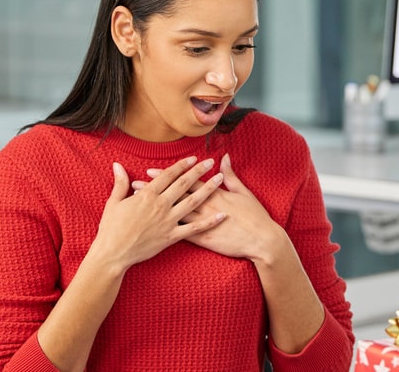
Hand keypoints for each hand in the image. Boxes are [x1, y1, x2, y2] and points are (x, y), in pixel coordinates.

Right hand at [94, 157, 226, 270]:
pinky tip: (222, 215)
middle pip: (184, 184)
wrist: (113, 254)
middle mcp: (161, 205)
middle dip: (199, 171)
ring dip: (208, 189)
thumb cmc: (111, 228)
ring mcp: (168, 220)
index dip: (182, 165)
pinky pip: (195, 228)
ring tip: (220, 179)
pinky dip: (209, 222)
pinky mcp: (172, 236)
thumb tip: (118, 165)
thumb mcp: (113, 203)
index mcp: (147, 195)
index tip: (193, 158)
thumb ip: (120, 183)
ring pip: (193, 202)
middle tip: (210, 162)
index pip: (168, 175)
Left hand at [134, 154, 281, 261]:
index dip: (169, 176)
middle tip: (137, 183)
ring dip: (157, 207)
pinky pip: (183, 232)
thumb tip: (224, 158)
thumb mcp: (244, 192)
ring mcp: (203, 223)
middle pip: (176, 195)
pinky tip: (153, 225)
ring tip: (139, 203)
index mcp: (215, 194)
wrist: (262, 240)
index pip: (187, 181)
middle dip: (156, 189)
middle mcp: (206, 206)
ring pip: (175, 212)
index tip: (152, 170)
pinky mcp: (204, 239)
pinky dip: (167, 227)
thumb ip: (231, 175)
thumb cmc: (255, 216)